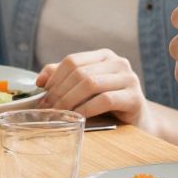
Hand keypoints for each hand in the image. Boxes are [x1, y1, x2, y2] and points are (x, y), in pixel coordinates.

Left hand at [34, 49, 148, 127]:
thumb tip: (39, 81)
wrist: (137, 122)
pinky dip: (86, 109)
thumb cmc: (108, 105)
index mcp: (104, 56)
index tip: (42, 94)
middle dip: (59, 92)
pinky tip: (78, 118)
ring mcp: (129, 79)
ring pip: (91, 84)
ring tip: (59, 114)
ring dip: (70, 100)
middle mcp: (118, 63)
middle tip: (47, 108)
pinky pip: (105, 100)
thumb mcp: (85, 89)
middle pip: (80, 72)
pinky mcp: (135, 98)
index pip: (72, 61)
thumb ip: (64, 79)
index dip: (54, 77)